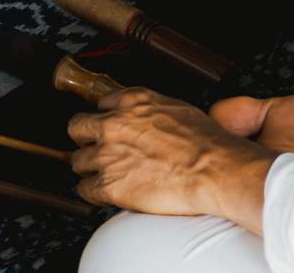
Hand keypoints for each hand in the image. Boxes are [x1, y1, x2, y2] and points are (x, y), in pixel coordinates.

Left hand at [68, 88, 275, 230]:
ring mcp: (108, 155)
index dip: (105, 118)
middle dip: (86, 139)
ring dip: (90, 168)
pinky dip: (93, 192)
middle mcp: (114, 124)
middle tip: (97, 149)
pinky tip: (106, 192)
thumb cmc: (207, 143)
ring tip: (106, 174)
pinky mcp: (109, 185)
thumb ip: (150, 110)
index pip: (100, 104)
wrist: (215, 170)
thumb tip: (146, 119)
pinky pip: (84, 189)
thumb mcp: (177, 108)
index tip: (108, 128)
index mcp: (132, 101)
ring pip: (78, 160)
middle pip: (78, 128)